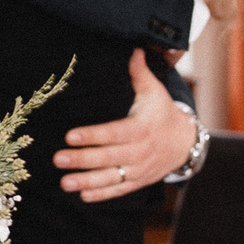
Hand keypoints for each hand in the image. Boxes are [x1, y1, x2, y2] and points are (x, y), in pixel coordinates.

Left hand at [53, 50, 196, 202]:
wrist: (185, 142)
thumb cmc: (163, 113)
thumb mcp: (154, 91)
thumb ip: (140, 72)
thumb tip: (134, 48)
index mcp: (141, 128)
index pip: (113, 132)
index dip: (92, 135)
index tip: (70, 136)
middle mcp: (140, 151)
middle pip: (108, 157)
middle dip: (82, 159)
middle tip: (57, 159)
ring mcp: (139, 169)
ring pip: (111, 177)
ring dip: (87, 181)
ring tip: (64, 183)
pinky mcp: (138, 181)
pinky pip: (119, 189)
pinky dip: (102, 194)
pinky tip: (82, 195)